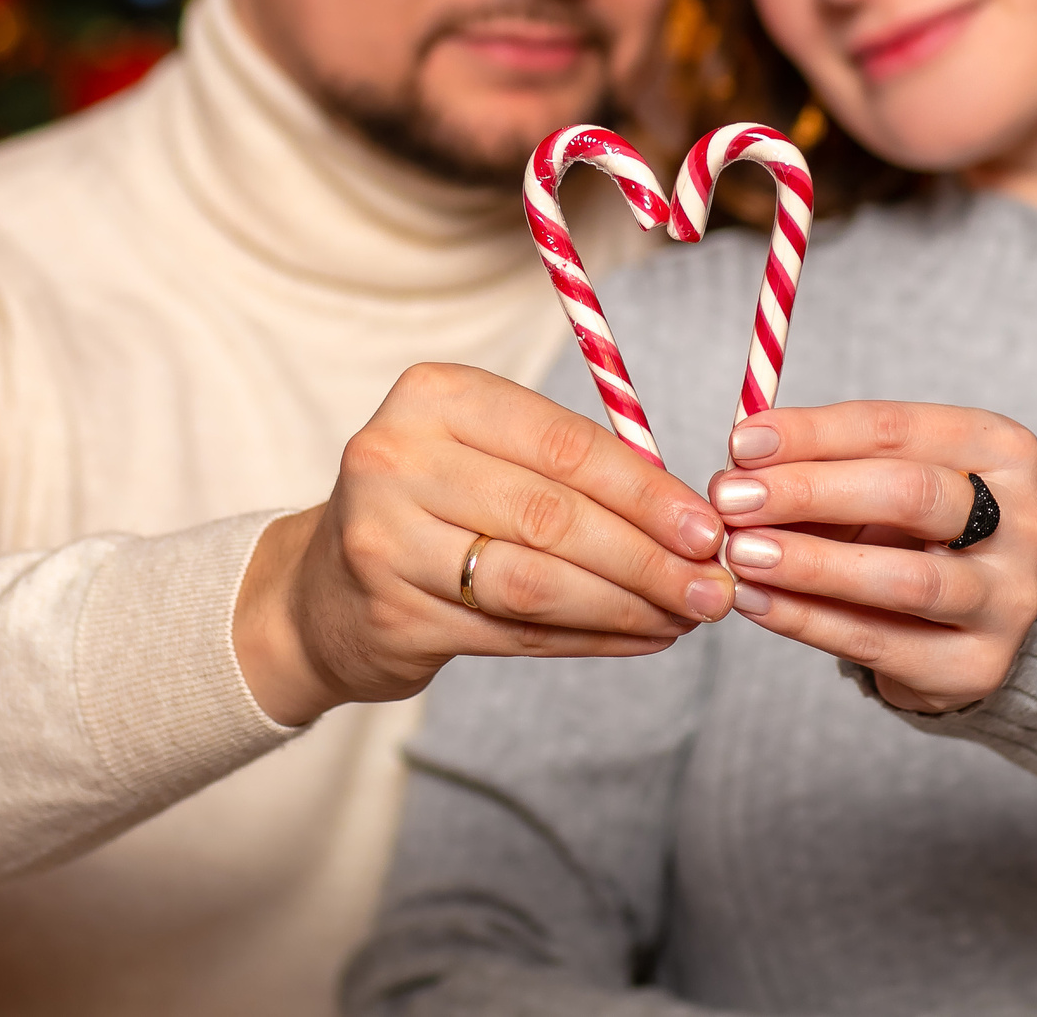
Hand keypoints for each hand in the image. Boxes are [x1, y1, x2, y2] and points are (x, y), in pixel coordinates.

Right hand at [234, 363, 736, 726]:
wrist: (323, 589)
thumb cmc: (432, 505)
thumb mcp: (483, 451)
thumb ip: (571, 467)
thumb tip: (692, 512)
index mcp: (433, 396)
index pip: (562, 444)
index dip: (645, 491)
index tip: (709, 527)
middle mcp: (396, 459)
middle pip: (552, 516)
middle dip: (648, 556)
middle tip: (714, 584)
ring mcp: (385, 540)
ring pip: (535, 582)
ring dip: (626, 605)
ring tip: (688, 616)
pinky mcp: (392, 613)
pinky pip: (515, 634)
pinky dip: (590, 639)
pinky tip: (640, 638)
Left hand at [708, 402, 1036, 714]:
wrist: (968, 621)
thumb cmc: (911, 531)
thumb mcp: (879, 481)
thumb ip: (821, 466)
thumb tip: (740, 464)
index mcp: (1000, 450)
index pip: (898, 429)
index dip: (814, 433)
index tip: (742, 442)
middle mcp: (1022, 521)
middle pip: (910, 495)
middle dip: (809, 493)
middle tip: (732, 500)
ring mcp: (1008, 599)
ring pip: (904, 578)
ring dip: (809, 565)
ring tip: (740, 554)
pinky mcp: (978, 664)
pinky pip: (880, 642)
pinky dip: (807, 620)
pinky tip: (756, 601)